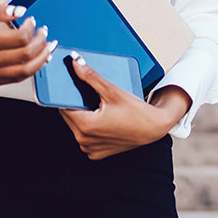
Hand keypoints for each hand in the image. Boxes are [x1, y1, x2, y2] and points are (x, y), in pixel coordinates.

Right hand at [0, 3, 56, 85]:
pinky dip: (30, 70)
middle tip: (45, 32)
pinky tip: (37, 59)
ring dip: (42, 59)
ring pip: (24, 72)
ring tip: (48, 48)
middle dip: (42, 43)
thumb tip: (21, 10)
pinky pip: (15, 79)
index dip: (32, 29)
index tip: (32, 20)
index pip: (20, 39)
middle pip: (26, 56)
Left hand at [59, 56, 190, 159]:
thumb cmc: (138, 113)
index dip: (67, 96)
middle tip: (92, 98)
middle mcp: (85, 140)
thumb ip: (91, 77)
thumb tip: (77, 64)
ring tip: (99, 109)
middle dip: (77, 105)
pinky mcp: (96, 153)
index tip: (72, 89)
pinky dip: (89, 128)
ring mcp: (90, 148)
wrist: (154, 128)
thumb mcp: (113, 91)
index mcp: (86, 126)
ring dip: (82, 116)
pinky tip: (102, 120)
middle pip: (69, 116)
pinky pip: (85, 137)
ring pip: (76, 127)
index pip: (63, 106)